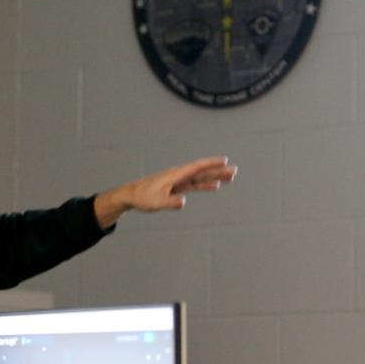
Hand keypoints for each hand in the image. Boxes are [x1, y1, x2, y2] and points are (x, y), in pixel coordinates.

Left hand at [93, 156, 236, 229]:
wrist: (130, 195)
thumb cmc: (142, 198)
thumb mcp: (156, 203)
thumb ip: (171, 203)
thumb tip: (184, 202)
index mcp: (174, 175)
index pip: (196, 167)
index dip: (210, 163)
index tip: (224, 160)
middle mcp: (178, 176)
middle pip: (201, 172)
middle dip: (218, 171)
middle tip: (235, 171)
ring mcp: (177, 181)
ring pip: (200, 178)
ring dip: (215, 177)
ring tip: (230, 177)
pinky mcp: (176, 187)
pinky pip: (194, 185)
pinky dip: (205, 185)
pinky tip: (214, 187)